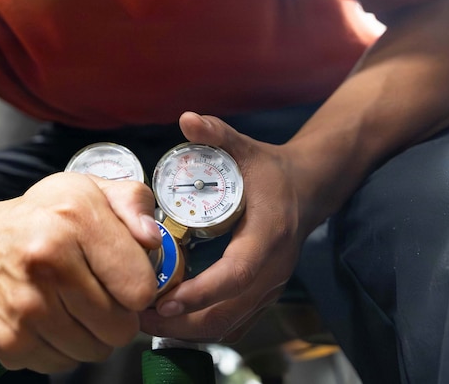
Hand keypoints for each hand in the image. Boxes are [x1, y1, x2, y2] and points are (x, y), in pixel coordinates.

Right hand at [0, 172, 161, 372]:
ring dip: (89, 333)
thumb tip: (151, 240)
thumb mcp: (87, 190)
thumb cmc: (39, 219)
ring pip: (94, 351)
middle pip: (120, 328)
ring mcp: (24, 306)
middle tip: (94, 291)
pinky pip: (62, 364)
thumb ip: (131, 202)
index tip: (118, 273)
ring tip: (69, 303)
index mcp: (72, 218)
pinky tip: (46, 317)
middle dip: (116, 314)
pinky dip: (60, 347)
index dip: (136, 284)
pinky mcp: (7, 340)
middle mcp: (45, 261)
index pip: (140, 288)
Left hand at [140, 112, 309, 342]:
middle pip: (228, 312)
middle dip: (184, 323)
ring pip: (230, 324)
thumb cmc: (268, 170)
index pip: (235, 274)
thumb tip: (186, 118)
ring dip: (189, 330)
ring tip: (146, 323)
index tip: (166, 300)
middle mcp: (272, 270)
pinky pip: (235, 323)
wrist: (308, 189)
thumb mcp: (244, 147)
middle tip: (140, 319)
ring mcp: (270, 287)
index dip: (202, 292)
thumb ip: (217, 133)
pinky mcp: (264, 295)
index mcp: (267, 237)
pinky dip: (203, 329)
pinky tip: (172, 323)